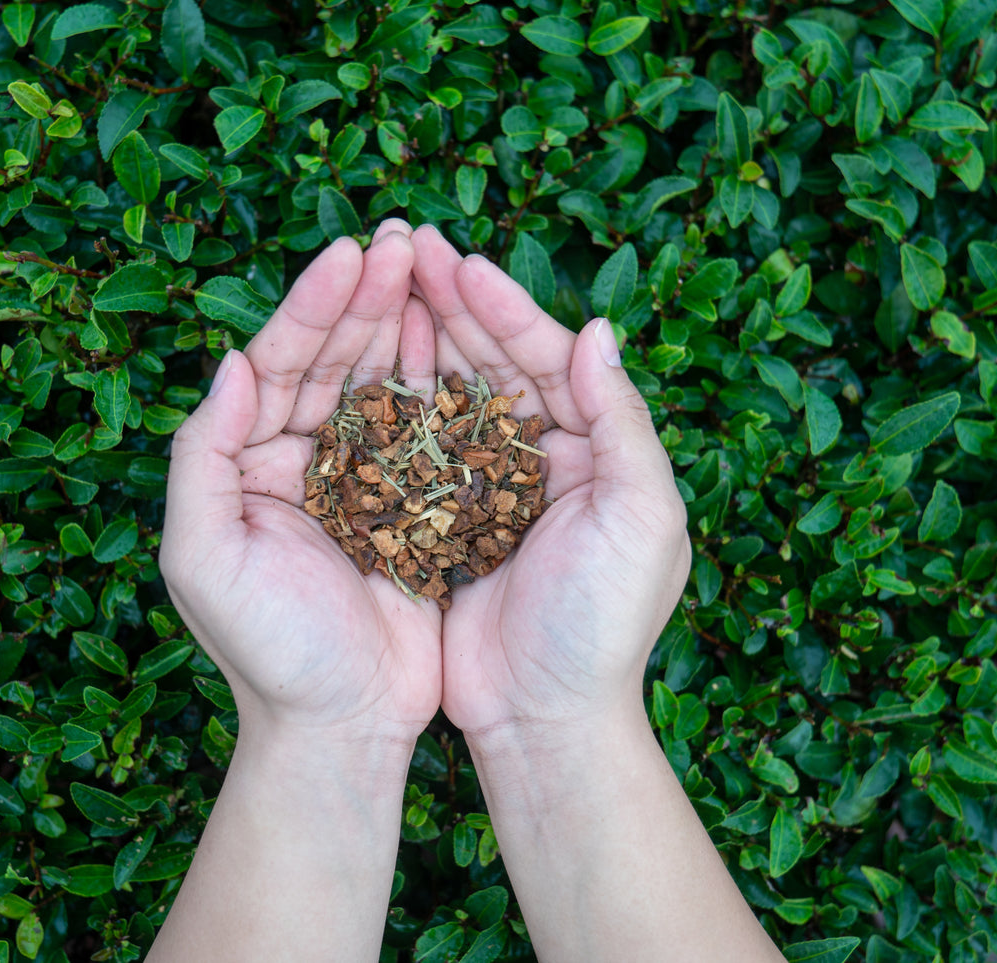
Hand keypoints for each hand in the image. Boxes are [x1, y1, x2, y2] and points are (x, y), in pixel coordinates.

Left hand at [160, 220, 440, 741]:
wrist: (340, 727)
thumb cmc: (266, 653)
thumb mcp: (203, 557)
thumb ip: (202, 457)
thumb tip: (228, 361)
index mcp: (247, 464)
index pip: (275, 364)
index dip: (313, 307)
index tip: (351, 252)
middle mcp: (301, 461)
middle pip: (332, 359)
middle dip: (366, 296)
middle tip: (405, 238)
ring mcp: (361, 481)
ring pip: (382, 384)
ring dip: (405, 323)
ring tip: (435, 264)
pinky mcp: (414, 506)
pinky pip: (428, 431)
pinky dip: (443, 383)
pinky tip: (461, 338)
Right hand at [410, 225, 692, 737]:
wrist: (546, 720)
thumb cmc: (603, 625)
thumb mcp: (640, 518)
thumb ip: (623, 423)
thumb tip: (599, 331)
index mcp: (595, 450)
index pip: (548, 358)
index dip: (505, 307)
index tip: (460, 261)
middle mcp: (541, 459)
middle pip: (493, 363)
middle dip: (453, 304)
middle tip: (406, 246)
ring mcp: (486, 489)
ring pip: (447, 396)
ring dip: (417, 340)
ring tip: (376, 284)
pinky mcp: (440, 523)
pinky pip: (411, 451)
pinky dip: (389, 407)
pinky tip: (356, 367)